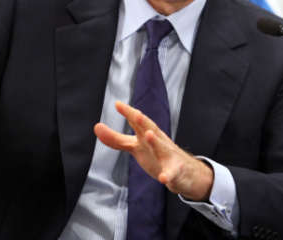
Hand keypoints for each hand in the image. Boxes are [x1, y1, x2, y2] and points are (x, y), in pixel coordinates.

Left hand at [94, 101, 213, 200]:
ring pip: (162, 148)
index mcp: (148, 134)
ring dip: (155, 141)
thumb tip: (96, 126)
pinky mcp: (175, 172)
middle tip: (134, 114)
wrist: (186, 172)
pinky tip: (164, 178)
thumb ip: (115, 139)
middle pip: (151, 129)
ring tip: (148, 135)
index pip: (138, 122)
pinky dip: (168, 175)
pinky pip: (171, 174)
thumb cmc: (157, 155)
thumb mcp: (135, 146)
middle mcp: (159, 142)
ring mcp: (168, 156)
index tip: (118, 104)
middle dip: (143, 121)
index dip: (129, 113)